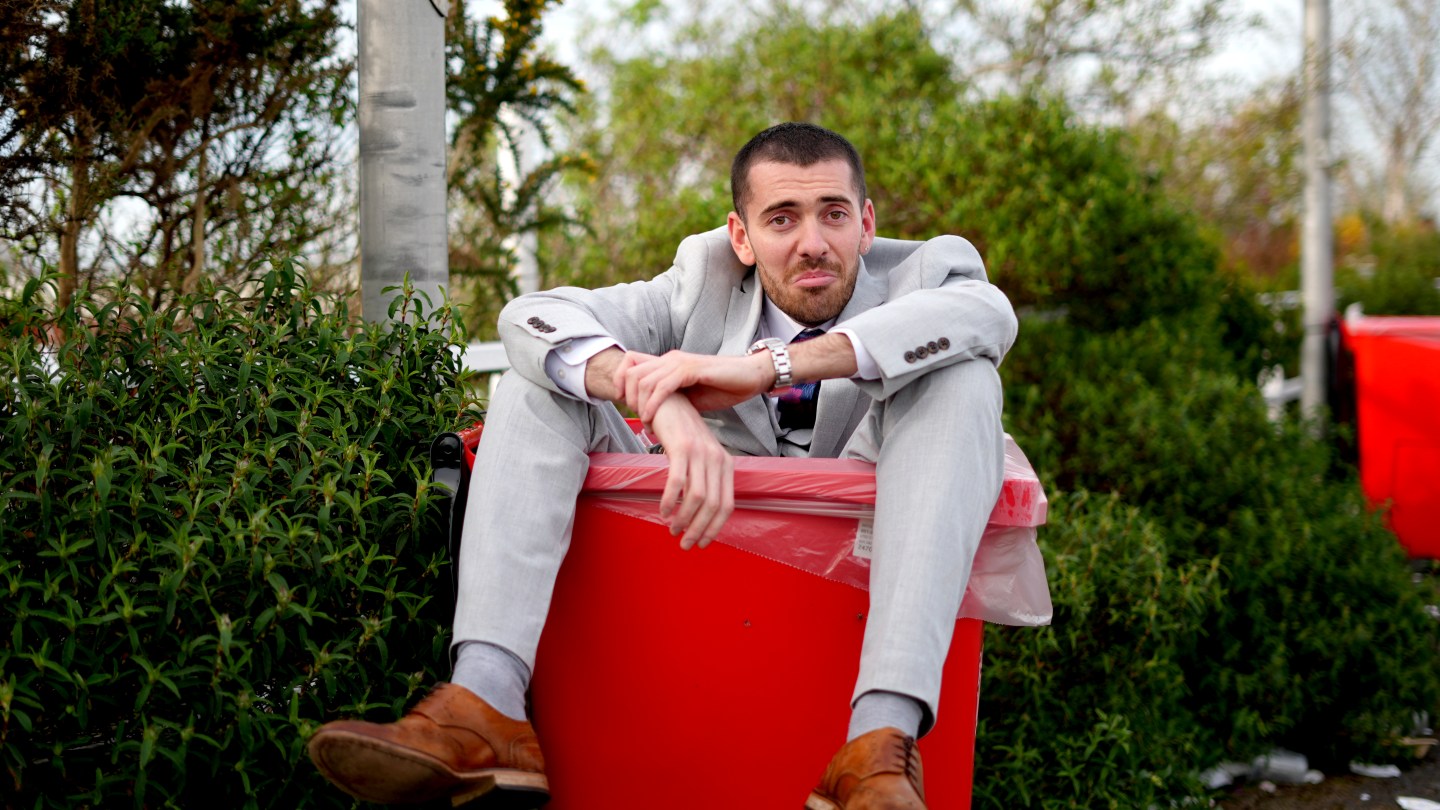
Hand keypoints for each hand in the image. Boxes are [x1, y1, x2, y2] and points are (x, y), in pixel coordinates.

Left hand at [613, 349, 772, 423]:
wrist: (750, 377)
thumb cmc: (722, 387)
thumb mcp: (690, 396)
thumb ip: (671, 400)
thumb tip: (654, 416)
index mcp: (668, 362)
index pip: (630, 362)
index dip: (620, 380)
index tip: (623, 403)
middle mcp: (670, 359)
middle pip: (631, 371)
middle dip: (627, 396)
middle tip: (634, 416)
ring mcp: (680, 362)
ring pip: (644, 380)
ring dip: (640, 404)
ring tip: (645, 422)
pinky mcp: (691, 370)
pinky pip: (663, 386)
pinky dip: (653, 404)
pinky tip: (652, 418)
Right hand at [646, 393, 735, 549]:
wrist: (668, 401)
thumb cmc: (681, 433)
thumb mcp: (699, 457)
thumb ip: (703, 479)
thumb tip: (698, 514)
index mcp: (726, 465)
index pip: (727, 506)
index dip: (714, 529)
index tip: (701, 543)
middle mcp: (717, 459)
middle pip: (713, 505)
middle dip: (698, 530)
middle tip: (684, 544)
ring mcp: (700, 452)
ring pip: (697, 497)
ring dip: (684, 519)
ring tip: (672, 530)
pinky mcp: (682, 447)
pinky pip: (677, 482)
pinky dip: (669, 501)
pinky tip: (662, 511)